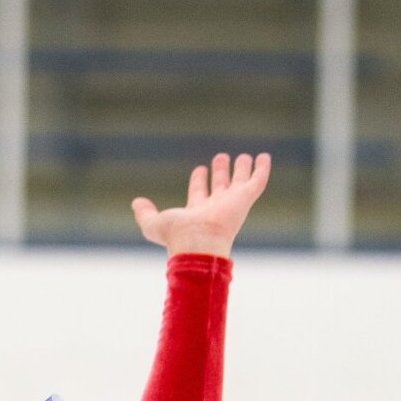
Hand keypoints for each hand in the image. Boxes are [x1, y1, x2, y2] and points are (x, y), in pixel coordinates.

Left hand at [132, 150, 270, 256]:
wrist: (200, 243)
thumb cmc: (178, 236)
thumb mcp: (154, 225)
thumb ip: (144, 214)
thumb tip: (136, 203)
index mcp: (197, 212)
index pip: (199, 193)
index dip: (199, 181)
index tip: (200, 169)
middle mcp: (216, 207)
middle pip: (220, 186)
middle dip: (220, 173)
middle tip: (220, 158)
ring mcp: (232, 203)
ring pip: (238, 183)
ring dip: (240, 170)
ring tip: (243, 157)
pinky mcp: (245, 199)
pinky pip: (257, 181)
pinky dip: (262, 169)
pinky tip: (264, 157)